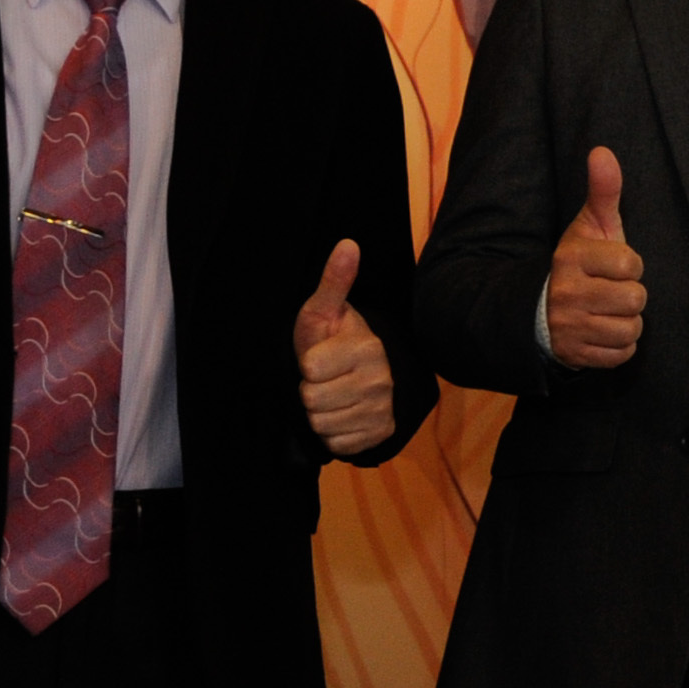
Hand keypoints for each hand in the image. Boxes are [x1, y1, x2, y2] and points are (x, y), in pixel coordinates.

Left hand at [295, 241, 396, 456]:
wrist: (364, 375)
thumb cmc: (333, 339)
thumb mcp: (324, 311)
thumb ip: (334, 282)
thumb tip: (347, 243)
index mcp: (366, 349)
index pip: (310, 370)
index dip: (306, 366)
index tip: (318, 358)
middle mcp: (380, 380)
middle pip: (313, 401)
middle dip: (310, 391)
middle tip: (324, 379)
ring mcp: (382, 409)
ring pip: (322, 424)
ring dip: (320, 413)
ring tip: (331, 395)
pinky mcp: (380, 433)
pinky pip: (337, 444)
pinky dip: (334, 433)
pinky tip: (341, 414)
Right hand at [547, 146, 644, 369]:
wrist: (542, 310)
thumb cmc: (580, 263)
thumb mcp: (590, 226)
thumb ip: (602, 191)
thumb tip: (602, 151)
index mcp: (571, 259)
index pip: (630, 264)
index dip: (630, 265)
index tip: (614, 266)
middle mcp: (566, 293)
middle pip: (635, 299)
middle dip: (631, 296)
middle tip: (612, 291)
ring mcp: (568, 327)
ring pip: (630, 329)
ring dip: (627, 322)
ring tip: (608, 311)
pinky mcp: (574, 355)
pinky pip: (621, 354)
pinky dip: (620, 346)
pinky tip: (603, 331)